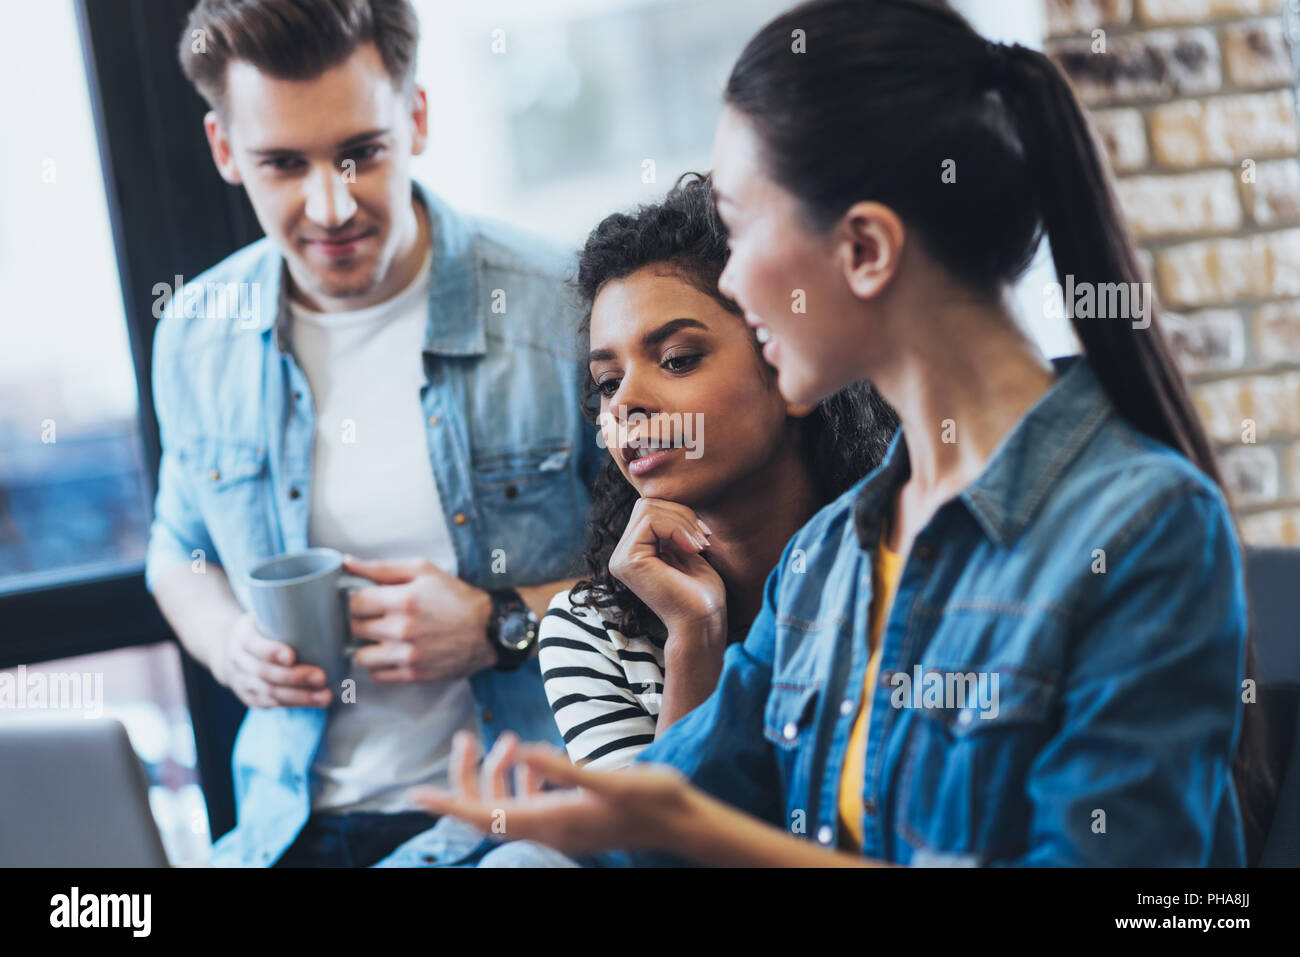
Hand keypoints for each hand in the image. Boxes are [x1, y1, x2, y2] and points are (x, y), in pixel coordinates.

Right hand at [211, 612, 332, 708]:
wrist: (227, 649)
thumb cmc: (260, 627)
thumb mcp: (263, 614)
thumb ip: (287, 612)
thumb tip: (335, 601)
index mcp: (242, 635)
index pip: (253, 645)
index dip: (271, 652)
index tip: (292, 655)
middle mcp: (239, 661)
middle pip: (264, 673)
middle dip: (294, 678)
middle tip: (321, 677)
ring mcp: (243, 681)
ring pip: (269, 694)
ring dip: (300, 697)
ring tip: (325, 696)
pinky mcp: (250, 697)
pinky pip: (272, 704)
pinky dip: (295, 704)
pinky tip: (316, 702)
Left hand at [342, 556, 495, 682]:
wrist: (488, 629)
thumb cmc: (456, 597)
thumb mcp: (423, 571)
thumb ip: (382, 568)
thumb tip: (347, 562)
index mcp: (403, 600)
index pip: (354, 603)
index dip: (358, 600)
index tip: (367, 601)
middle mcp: (402, 630)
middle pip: (354, 629)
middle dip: (362, 622)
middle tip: (376, 618)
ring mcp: (407, 656)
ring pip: (361, 657)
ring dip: (367, 647)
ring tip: (381, 639)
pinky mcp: (414, 675)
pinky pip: (377, 676)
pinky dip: (380, 666)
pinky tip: (393, 653)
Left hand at [410, 730, 693, 855]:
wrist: (684, 823)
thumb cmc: (655, 800)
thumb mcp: (611, 781)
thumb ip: (564, 769)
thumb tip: (523, 751)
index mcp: (552, 822)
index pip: (484, 815)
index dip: (449, 802)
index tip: (417, 792)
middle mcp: (549, 831)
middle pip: (487, 810)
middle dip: (467, 775)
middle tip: (464, 737)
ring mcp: (558, 828)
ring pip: (506, 804)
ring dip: (497, 772)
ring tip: (505, 736)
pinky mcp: (568, 821)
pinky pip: (528, 805)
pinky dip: (520, 780)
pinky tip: (530, 756)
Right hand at [608, 499, 725, 638]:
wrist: (703, 621)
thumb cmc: (701, 592)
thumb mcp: (686, 549)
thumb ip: (673, 526)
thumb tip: (668, 496)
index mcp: (634, 551)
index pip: (650, 508)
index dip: (680, 513)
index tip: (703, 535)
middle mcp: (621, 554)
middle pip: (647, 504)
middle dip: (682, 514)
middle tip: (703, 539)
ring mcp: (621, 558)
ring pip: (648, 508)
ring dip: (683, 521)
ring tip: (700, 546)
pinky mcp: (627, 560)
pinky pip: (650, 521)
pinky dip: (678, 529)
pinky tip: (692, 550)